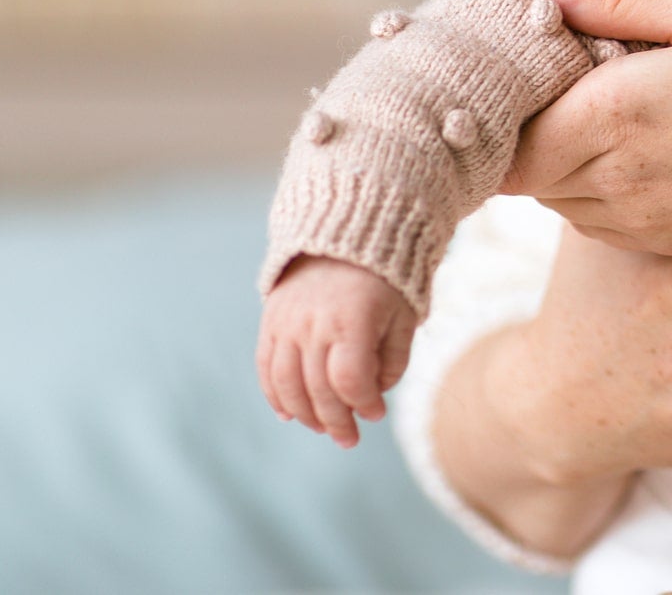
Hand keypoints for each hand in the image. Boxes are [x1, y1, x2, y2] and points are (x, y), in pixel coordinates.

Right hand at [258, 255, 416, 448]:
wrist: (347, 233)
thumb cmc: (386, 279)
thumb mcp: (405, 313)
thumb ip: (394, 357)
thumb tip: (374, 395)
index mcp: (353, 320)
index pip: (350, 379)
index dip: (363, 404)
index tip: (377, 414)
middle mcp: (314, 323)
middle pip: (318, 388)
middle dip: (336, 421)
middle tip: (350, 438)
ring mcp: (287, 322)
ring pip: (287, 383)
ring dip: (304, 414)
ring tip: (324, 428)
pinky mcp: (271, 320)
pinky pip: (266, 367)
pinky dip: (275, 395)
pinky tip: (289, 414)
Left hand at [501, 0, 671, 254]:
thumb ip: (619, 0)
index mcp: (612, 112)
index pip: (507, 129)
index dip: (504, 102)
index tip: (525, 66)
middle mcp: (612, 179)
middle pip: (521, 167)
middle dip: (530, 127)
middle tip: (563, 81)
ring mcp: (636, 220)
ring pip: (554, 197)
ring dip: (562, 161)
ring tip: (607, 115)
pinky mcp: (662, 244)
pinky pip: (596, 221)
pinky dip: (599, 189)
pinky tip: (643, 151)